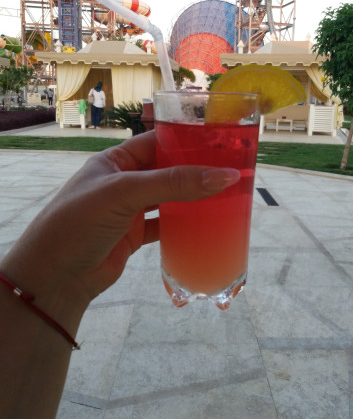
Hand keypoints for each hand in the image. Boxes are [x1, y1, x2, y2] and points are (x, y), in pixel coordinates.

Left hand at [0, 130, 239, 306]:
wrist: (55, 277)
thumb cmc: (80, 221)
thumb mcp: (124, 193)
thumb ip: (173, 183)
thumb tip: (225, 175)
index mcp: (116, 161)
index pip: (157, 142)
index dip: (187, 140)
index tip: (221, 142)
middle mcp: (124, 182)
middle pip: (167, 170)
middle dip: (196, 170)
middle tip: (231, 169)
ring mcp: (130, 209)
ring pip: (169, 198)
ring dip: (193, 197)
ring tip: (226, 194)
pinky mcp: (135, 235)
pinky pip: (166, 225)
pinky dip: (184, 224)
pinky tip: (206, 223)